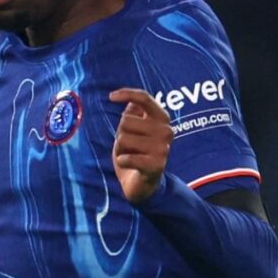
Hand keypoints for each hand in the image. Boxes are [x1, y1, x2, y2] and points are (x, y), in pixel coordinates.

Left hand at [107, 87, 171, 203]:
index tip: (111, 97)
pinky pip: (125, 157)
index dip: (126, 93)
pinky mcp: (156, 165)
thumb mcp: (135, 129)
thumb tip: (130, 100)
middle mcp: (166, 131)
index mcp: (162, 118)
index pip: (144, 98)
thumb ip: (135, 112)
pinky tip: (129, 165)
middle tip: (129, 146)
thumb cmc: (137, 152)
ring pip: (123, 138)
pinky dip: (121, 161)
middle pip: (126, 120)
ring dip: (120, 149)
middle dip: (120, 133)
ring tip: (131, 156)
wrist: (144, 184)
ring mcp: (163, 148)